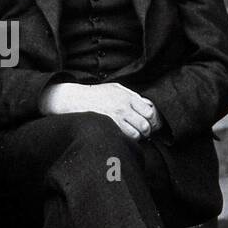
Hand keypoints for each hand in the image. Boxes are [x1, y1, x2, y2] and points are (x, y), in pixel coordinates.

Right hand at [40, 82, 159, 141]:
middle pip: (145, 125)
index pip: (149, 112)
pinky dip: (127, 139)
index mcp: (127, 97)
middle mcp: (123, 108)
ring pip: (136, 134)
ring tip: (132, 133)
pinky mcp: (109, 128)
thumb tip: (146, 104)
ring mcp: (115, 119)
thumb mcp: (116, 88)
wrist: (76, 100)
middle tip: (143, 130)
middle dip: (146, 130)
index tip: (149, 121)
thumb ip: (132, 95)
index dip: (151, 119)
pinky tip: (123, 136)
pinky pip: (125, 138)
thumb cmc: (96, 94)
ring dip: (137, 136)